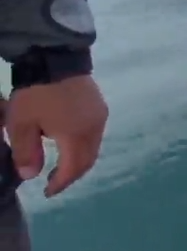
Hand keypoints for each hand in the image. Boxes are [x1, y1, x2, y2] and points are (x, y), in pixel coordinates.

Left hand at [4, 74, 108, 197]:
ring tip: (61, 163)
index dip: (60, 184)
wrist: (55, 58)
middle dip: (72, 175)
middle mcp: (95, 129)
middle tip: (54, 182)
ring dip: (78, 160)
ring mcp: (100, 116)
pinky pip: (94, 134)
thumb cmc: (37, 93)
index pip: (72, 169)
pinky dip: (82, 145)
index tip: (46, 192)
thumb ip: (26, 153)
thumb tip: (31, 175)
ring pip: (93, 147)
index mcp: (77, 137)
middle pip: (87, 161)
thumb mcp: (21, 124)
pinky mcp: (99, 105)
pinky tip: (68, 140)